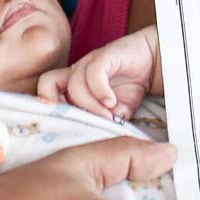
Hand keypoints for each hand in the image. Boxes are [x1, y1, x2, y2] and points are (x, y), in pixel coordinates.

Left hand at [38, 31, 156, 120]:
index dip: (49, 110)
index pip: (47, 93)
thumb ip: (102, 124)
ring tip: (108, 114)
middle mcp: (76, 72)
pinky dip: (101, 91)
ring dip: (91, 104)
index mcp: (72, 86)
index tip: (62, 128)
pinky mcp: (104, 55)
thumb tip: (92, 143)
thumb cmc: (130, 90)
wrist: (153, 62)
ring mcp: (89, 62)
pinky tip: (112, 101)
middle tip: (78, 121)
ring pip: (75, 84)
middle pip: (47, 83)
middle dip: (59, 104)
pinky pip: (94, 72)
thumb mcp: (114, 114)